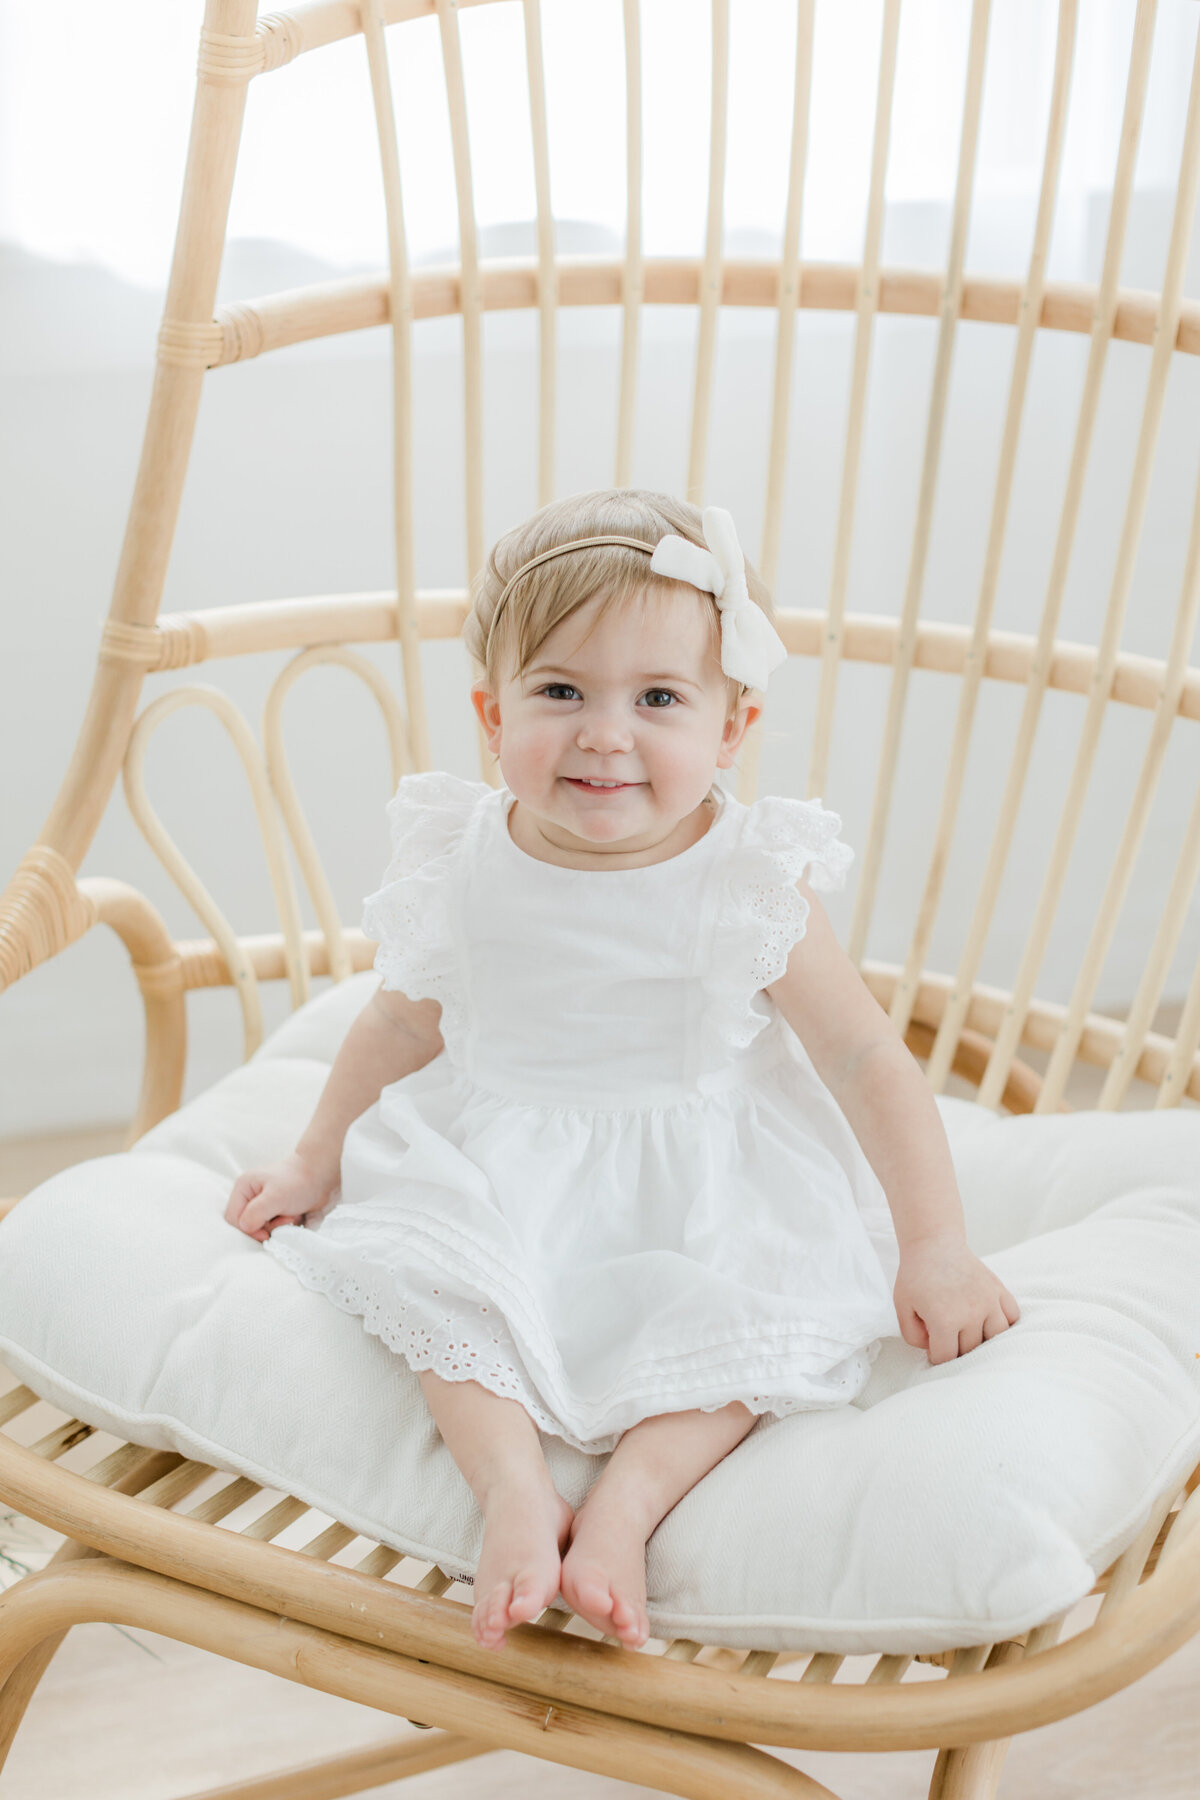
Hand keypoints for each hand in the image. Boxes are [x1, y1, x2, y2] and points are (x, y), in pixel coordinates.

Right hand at [224, 1152, 332, 1242]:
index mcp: (244, 1187)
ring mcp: (263, 1203)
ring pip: (260, 1227)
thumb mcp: (275, 1197)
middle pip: (246, 1224)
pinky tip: (294, 1218)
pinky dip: (283, 1226)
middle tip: (284, 1221)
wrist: (322, 1176)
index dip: (247, 1229)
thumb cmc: (298, 1181)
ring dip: (277, 1227)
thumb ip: (255, 1213)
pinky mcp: (275, 1210)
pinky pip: (273, 1227)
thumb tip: (245, 1228)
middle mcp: (250, 1195)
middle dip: (265, 1228)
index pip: (233, 1217)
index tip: (265, 1234)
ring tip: (292, 1217)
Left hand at [893, 1232, 1019, 1364]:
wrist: (933, 1243)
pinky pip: (1012, 1316)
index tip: (934, 1349)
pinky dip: (1004, 1322)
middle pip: (971, 1350)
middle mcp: (971, 1314)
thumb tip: (933, 1349)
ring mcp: (988, 1301)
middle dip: (957, 1348)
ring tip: (969, 1331)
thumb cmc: (915, 1275)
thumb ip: (913, 1336)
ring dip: (983, 1339)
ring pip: (996, 1338)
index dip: (937, 1357)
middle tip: (947, 1336)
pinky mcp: (998, 1289)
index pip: (947, 1358)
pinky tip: (989, 1319)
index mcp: (945, 1320)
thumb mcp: (902, 1307)